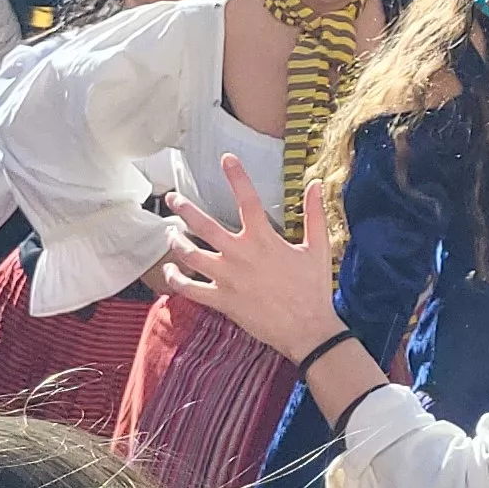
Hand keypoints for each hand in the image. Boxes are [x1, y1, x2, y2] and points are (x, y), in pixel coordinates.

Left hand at [152, 158, 343, 360]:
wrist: (307, 329)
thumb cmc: (314, 288)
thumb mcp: (318, 248)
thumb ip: (314, 214)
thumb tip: (316, 184)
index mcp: (264, 239)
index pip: (247, 199)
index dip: (236, 176)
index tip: (226, 158)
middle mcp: (240, 255)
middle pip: (204, 226)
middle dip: (185, 208)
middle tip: (172, 198)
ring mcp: (227, 278)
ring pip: (190, 255)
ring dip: (176, 241)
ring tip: (170, 232)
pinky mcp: (221, 300)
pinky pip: (189, 288)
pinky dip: (175, 279)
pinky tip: (169, 271)